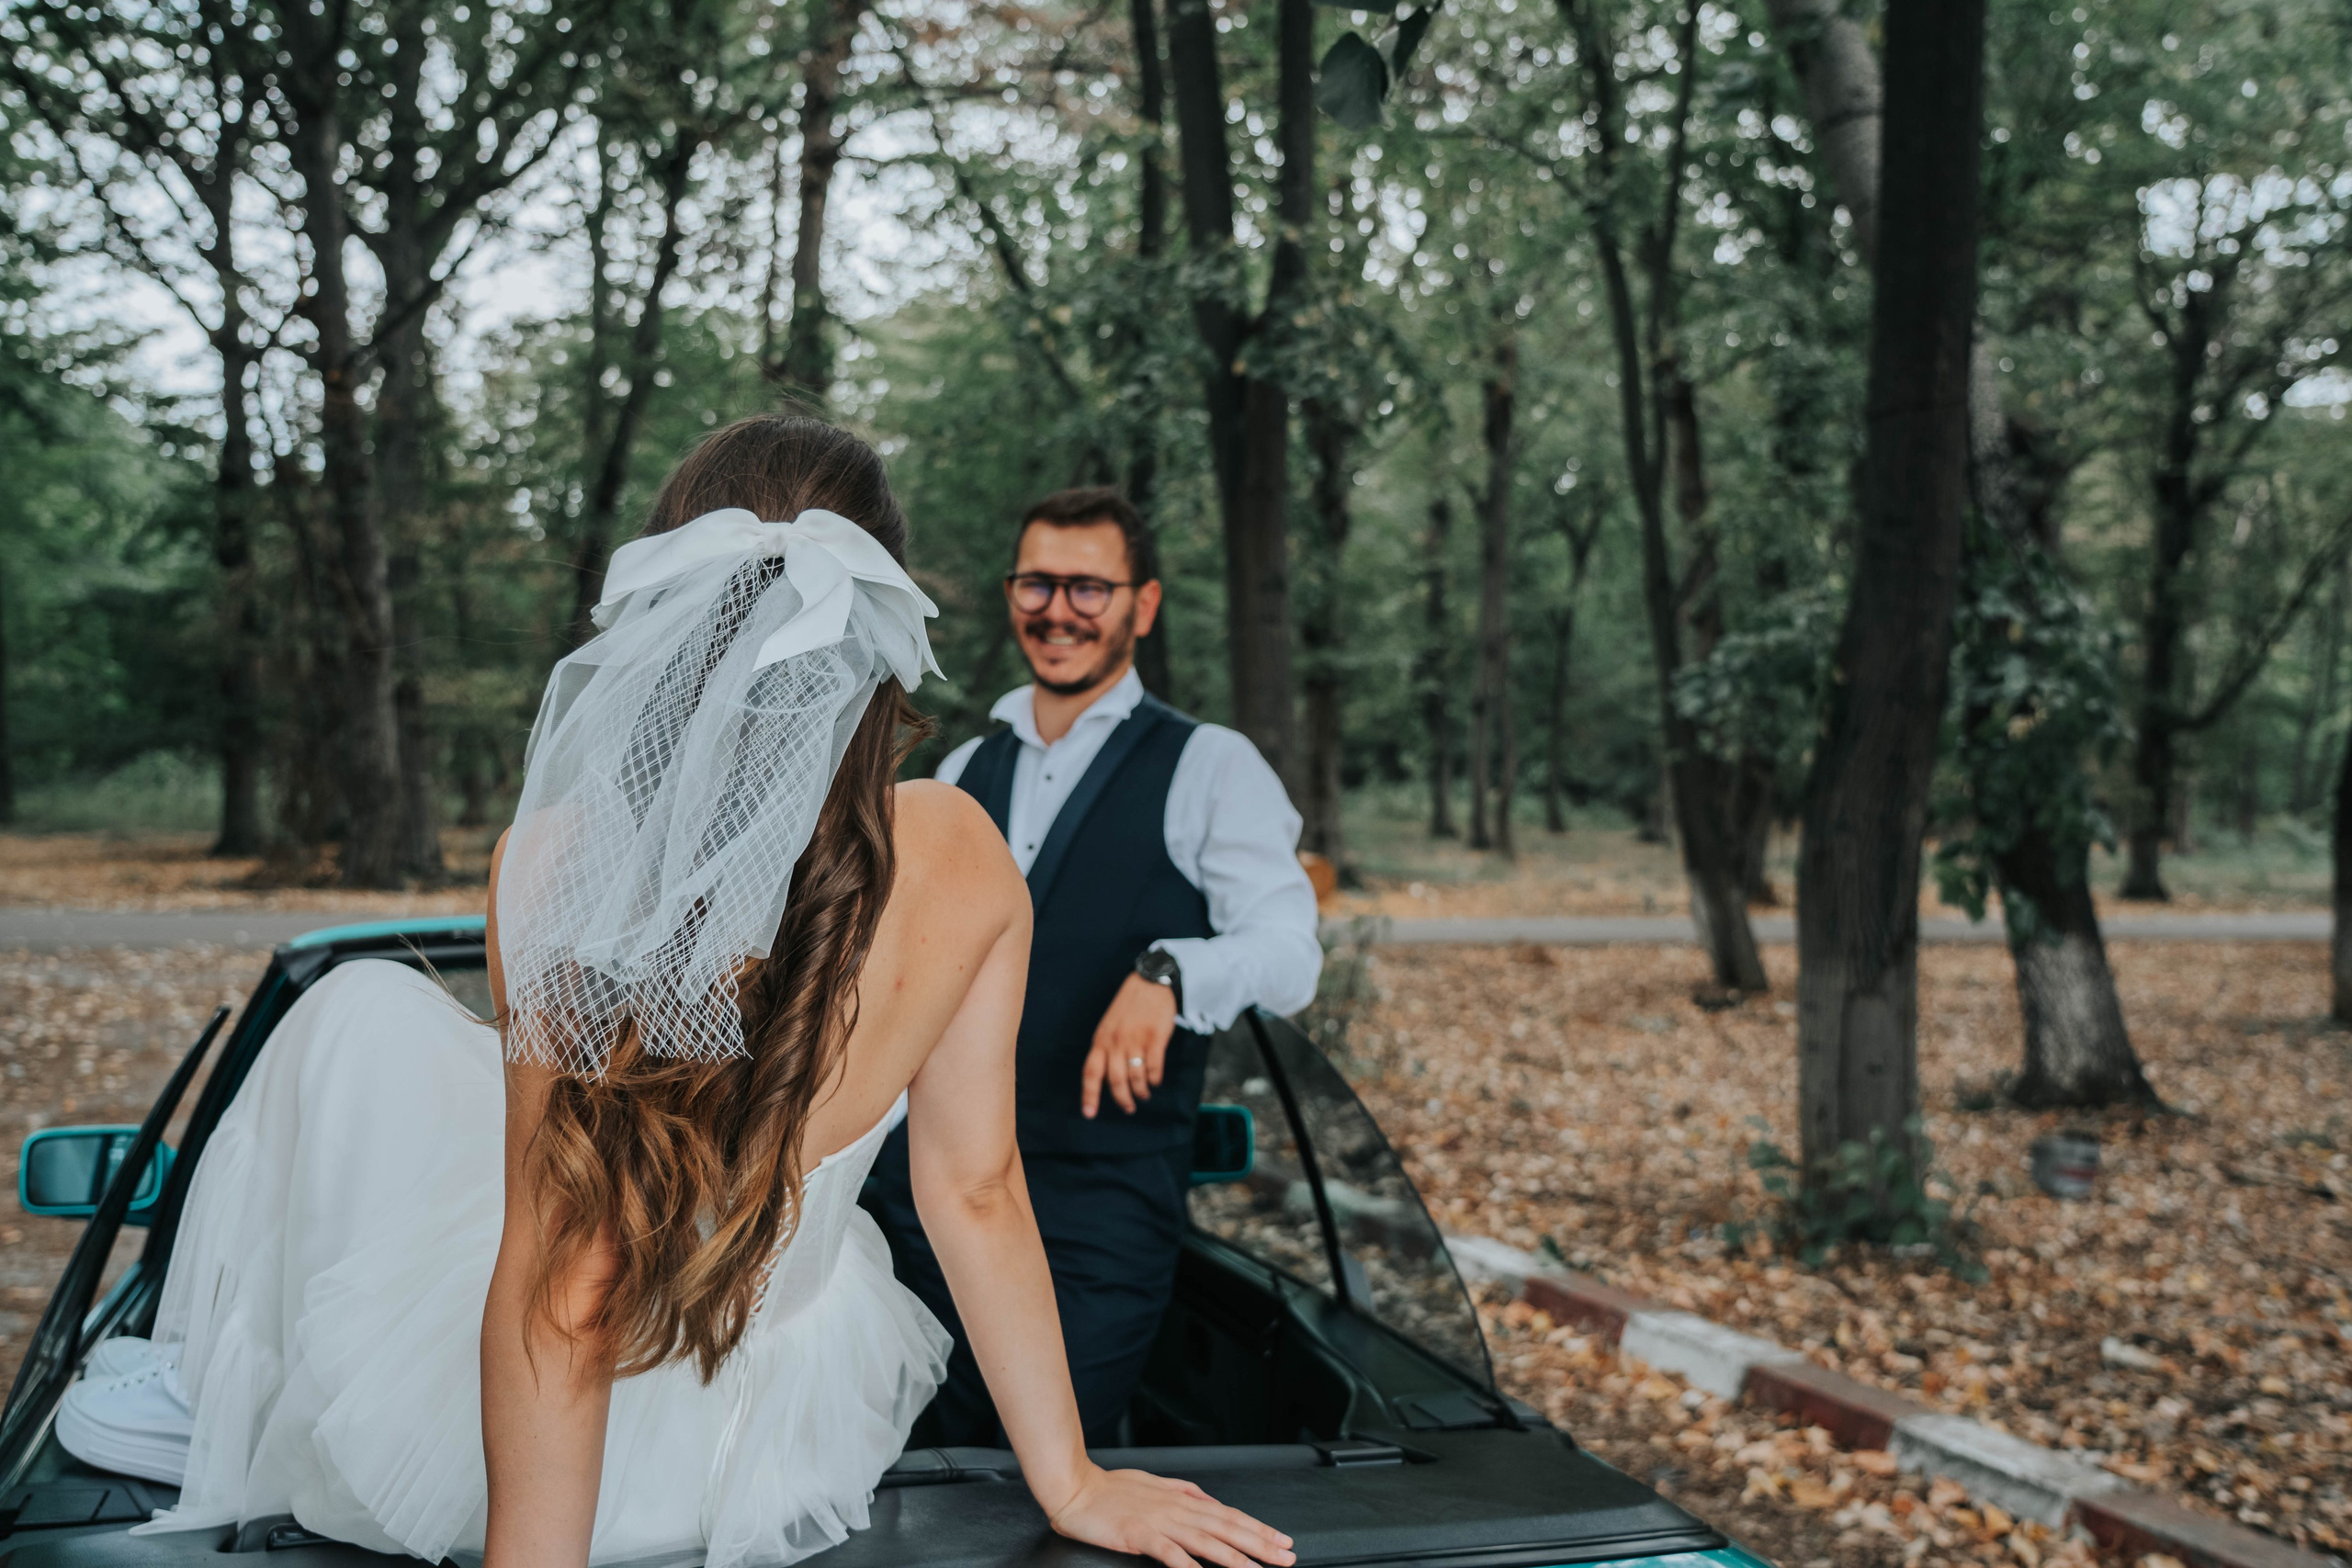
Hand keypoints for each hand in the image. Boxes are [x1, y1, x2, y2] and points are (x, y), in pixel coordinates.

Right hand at [1047, 1464, 1295, 1567]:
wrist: (1075, 1488)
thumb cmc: (1111, 1489)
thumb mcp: (1156, 1485)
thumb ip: (1185, 1492)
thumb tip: (1209, 1499)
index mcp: (1183, 1499)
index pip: (1230, 1515)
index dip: (1259, 1528)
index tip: (1283, 1540)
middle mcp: (1178, 1509)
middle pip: (1228, 1528)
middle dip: (1261, 1544)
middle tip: (1287, 1556)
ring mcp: (1160, 1522)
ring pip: (1207, 1541)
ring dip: (1236, 1558)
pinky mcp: (1141, 1535)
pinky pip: (1171, 1553)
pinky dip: (1189, 1565)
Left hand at [1081, 973, 1177, 1117]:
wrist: (1149, 983)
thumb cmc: (1128, 1007)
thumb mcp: (1109, 1026)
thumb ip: (1106, 1049)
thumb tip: (1107, 1077)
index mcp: (1101, 1040)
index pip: (1091, 1072)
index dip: (1089, 1095)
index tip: (1089, 1114)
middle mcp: (1116, 1042)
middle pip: (1115, 1081)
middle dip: (1122, 1100)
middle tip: (1128, 1108)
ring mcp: (1136, 1040)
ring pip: (1136, 1078)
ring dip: (1141, 1092)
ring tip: (1144, 1095)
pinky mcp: (1155, 1038)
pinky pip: (1153, 1068)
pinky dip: (1154, 1079)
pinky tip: (1155, 1080)